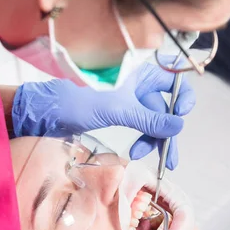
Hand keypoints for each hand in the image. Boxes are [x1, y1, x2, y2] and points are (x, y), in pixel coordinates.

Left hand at [12, 63, 194, 169]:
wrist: (46, 111)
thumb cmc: (77, 99)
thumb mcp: (116, 110)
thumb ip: (148, 119)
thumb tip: (178, 127)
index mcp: (140, 72)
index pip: (174, 78)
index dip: (182, 95)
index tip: (181, 114)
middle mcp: (138, 84)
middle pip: (165, 106)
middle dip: (167, 131)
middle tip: (170, 157)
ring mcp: (130, 100)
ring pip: (153, 120)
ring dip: (152, 140)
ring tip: (140, 154)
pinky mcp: (121, 114)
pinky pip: (140, 127)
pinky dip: (141, 140)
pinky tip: (134, 151)